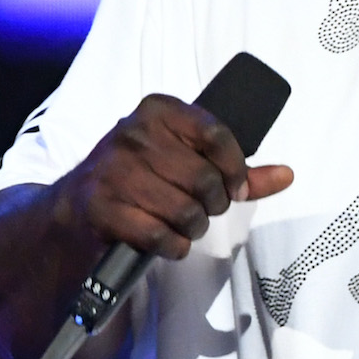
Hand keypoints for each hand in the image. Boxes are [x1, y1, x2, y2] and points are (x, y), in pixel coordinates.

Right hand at [53, 94, 294, 259]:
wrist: (72, 212)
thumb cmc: (139, 182)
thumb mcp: (183, 162)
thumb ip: (236, 170)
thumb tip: (286, 175)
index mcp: (158, 111)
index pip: (216, 134)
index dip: (235, 169)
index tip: (236, 189)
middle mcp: (132, 133)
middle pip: (204, 178)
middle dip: (212, 206)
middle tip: (202, 212)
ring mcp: (112, 170)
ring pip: (184, 209)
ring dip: (192, 229)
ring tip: (183, 227)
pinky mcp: (100, 207)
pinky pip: (159, 234)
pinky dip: (172, 247)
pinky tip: (166, 242)